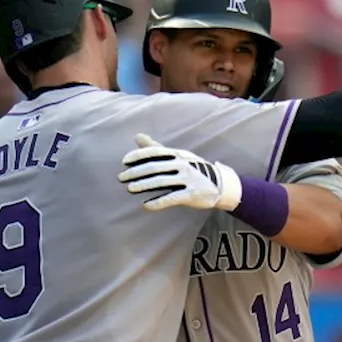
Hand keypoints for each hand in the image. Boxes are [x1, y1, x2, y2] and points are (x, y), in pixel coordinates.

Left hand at [119, 133, 242, 211]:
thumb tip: (137, 136)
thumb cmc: (193, 169)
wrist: (220, 184)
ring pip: (161, 182)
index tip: (124, 162)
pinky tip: (146, 205)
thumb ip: (156, 148)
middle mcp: (182, 164)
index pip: (155, 152)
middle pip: (155, 167)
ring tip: (130, 189)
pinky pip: (171, 198)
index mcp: (178, 154)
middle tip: (121, 178)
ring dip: (143, 185)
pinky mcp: (191, 194)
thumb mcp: (178, 156)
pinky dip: (158, 202)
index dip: (138, 156)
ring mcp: (188, 179)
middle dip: (136, 172)